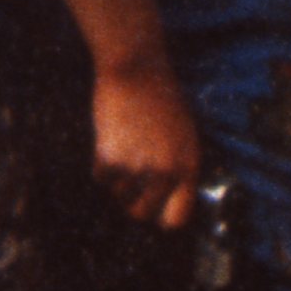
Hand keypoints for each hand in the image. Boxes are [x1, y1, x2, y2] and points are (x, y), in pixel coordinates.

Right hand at [93, 60, 200, 227]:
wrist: (137, 71)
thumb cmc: (163, 100)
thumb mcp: (184, 135)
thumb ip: (178, 167)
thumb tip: (168, 201)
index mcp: (189, 166)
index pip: (178, 217)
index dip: (164, 219)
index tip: (156, 215)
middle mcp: (165, 172)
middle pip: (142, 213)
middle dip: (134, 204)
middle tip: (130, 187)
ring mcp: (137, 168)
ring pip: (119, 194)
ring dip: (119, 179)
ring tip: (126, 147)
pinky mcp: (110, 159)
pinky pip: (102, 178)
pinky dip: (102, 164)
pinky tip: (112, 139)